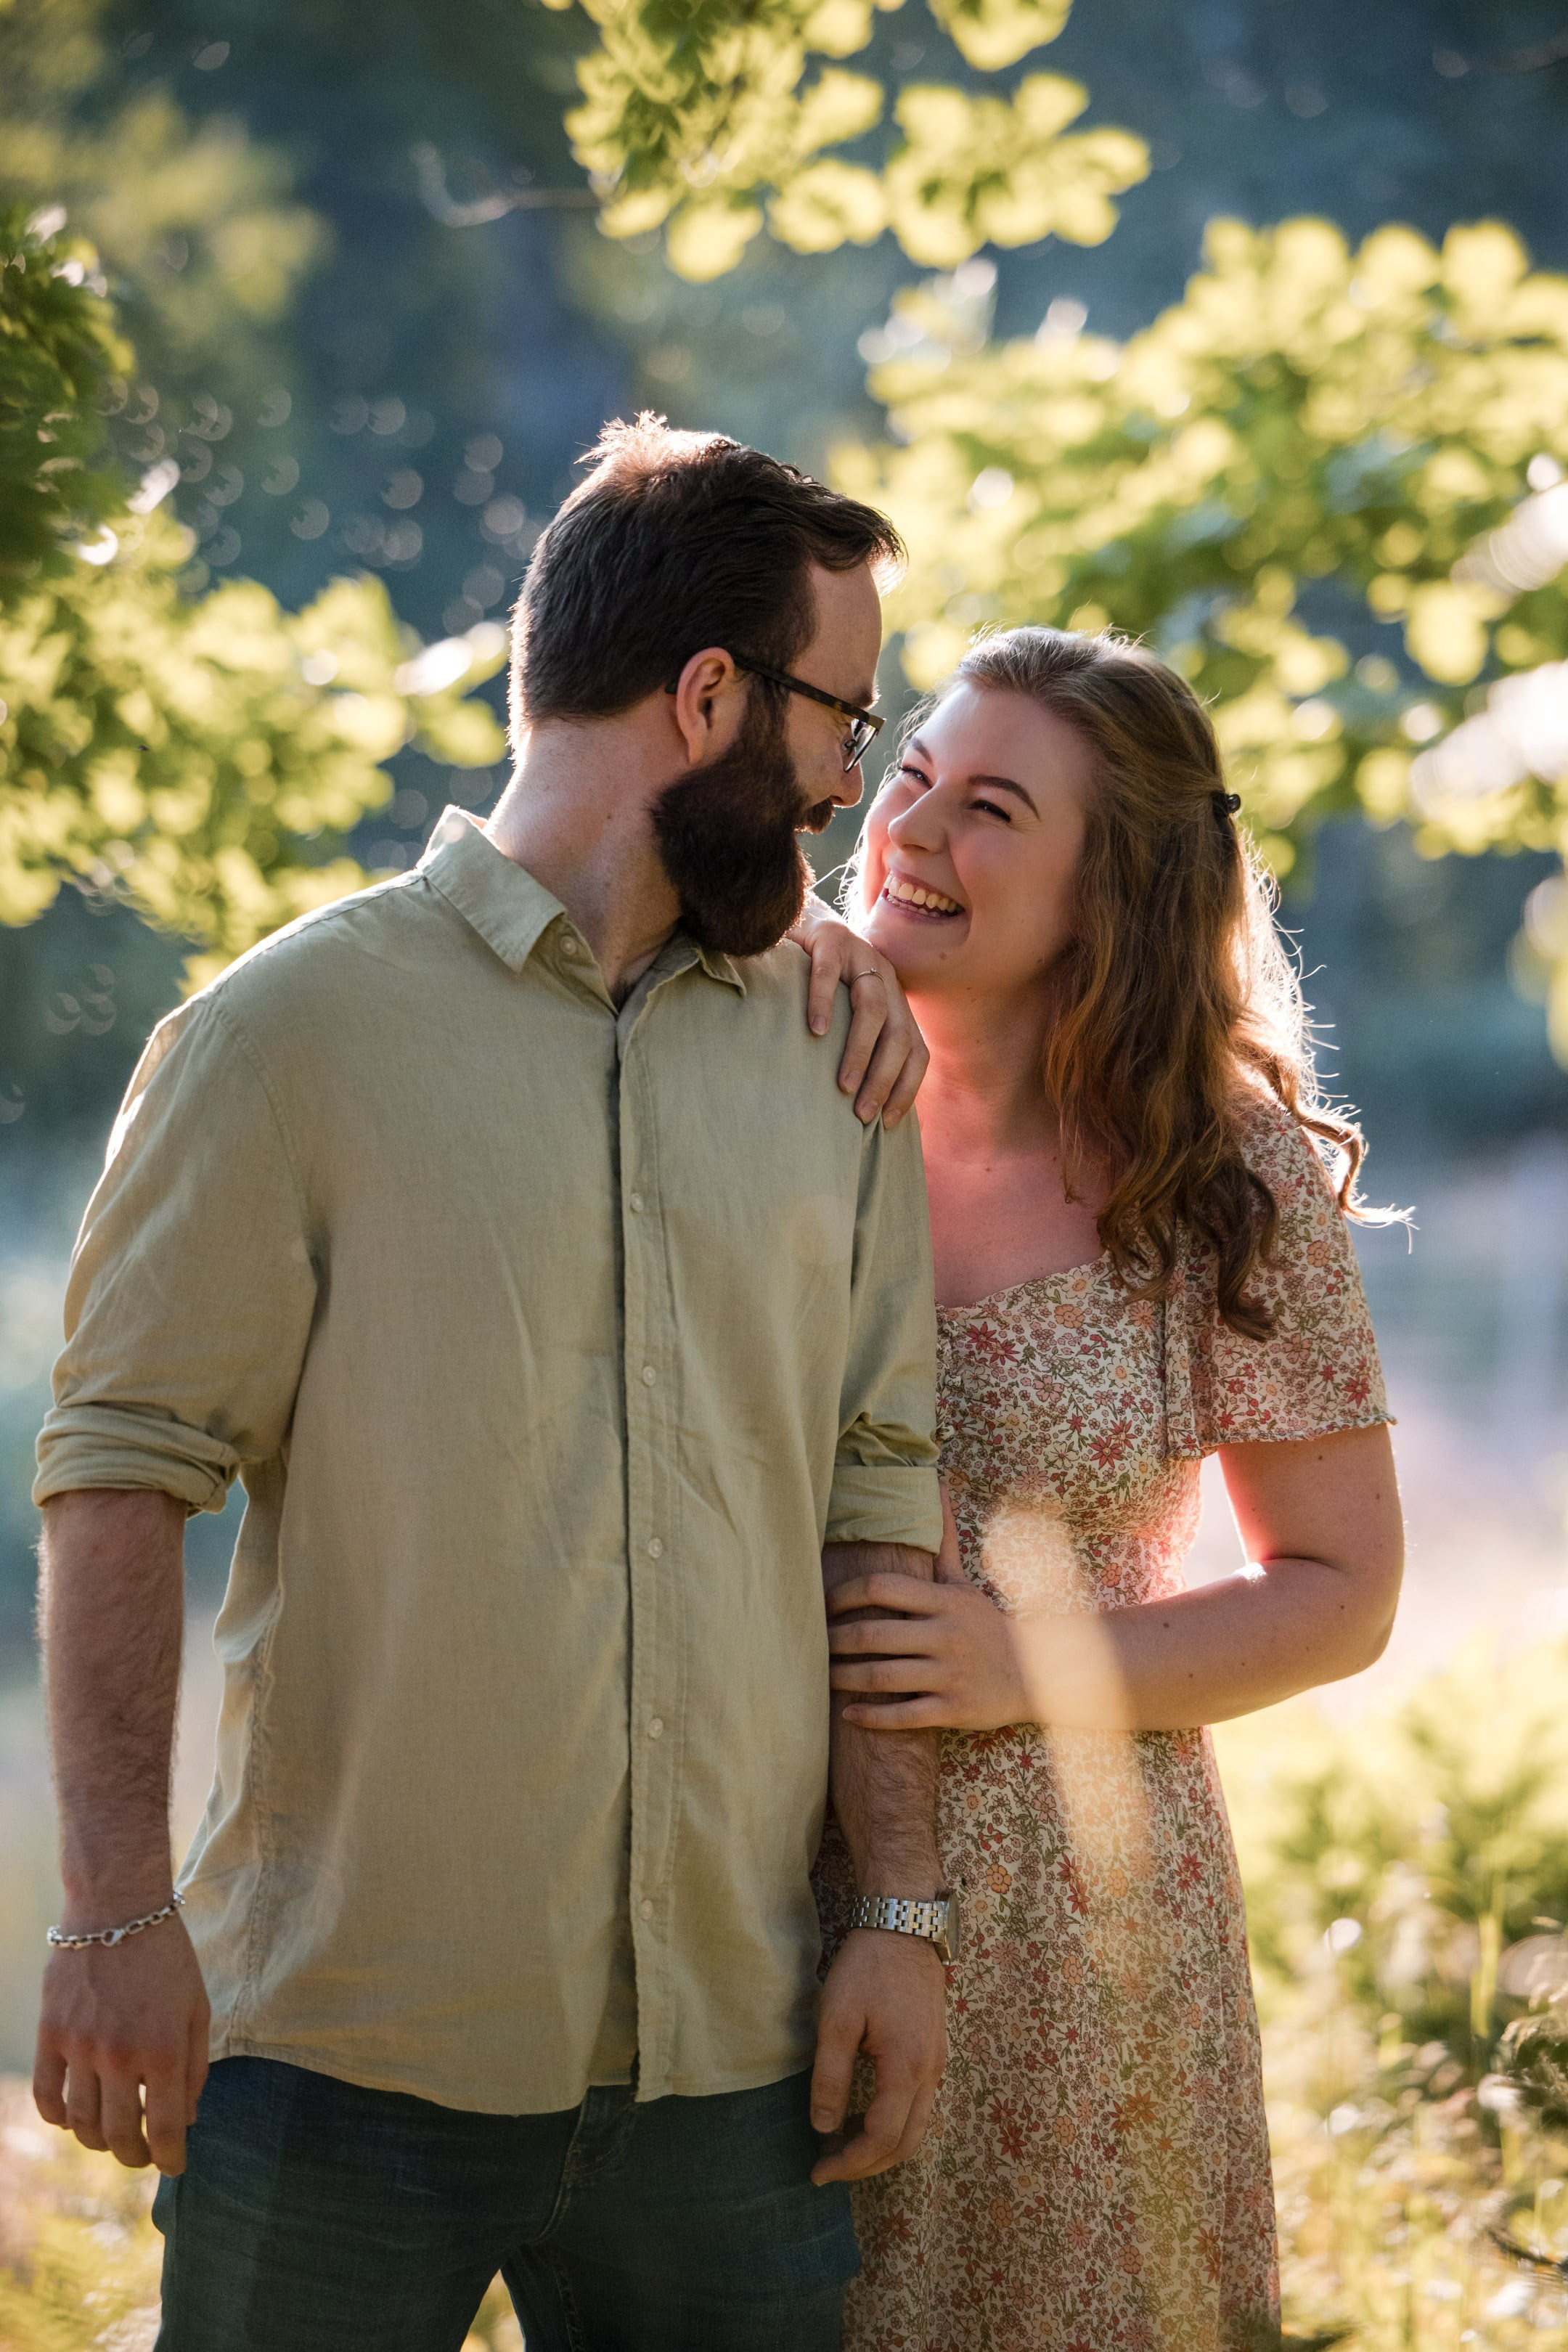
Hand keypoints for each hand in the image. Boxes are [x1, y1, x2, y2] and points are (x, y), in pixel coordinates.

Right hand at [34, 1912, 209, 2173]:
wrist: (116, 1909)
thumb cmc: (167, 1958)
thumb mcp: (197, 2008)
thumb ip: (195, 2067)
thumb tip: (185, 2119)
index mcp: (163, 2049)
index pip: (163, 2128)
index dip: (171, 2157)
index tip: (175, 2166)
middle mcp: (119, 2055)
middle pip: (119, 2135)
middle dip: (135, 2156)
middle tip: (143, 2155)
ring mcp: (80, 2047)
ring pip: (81, 2123)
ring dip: (97, 2141)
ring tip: (112, 2137)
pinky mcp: (50, 2035)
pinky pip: (46, 2095)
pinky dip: (58, 2117)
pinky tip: (73, 2118)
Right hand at [789, 900, 927, 1128]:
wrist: (795, 917)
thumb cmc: (814, 978)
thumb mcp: (844, 1012)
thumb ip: (855, 1044)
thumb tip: (857, 1104)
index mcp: (895, 1000)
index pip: (916, 1050)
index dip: (907, 1088)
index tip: (886, 1124)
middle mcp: (886, 977)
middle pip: (899, 1034)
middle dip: (884, 1080)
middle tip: (863, 1115)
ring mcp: (860, 955)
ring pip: (872, 1008)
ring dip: (860, 1052)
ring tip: (843, 1085)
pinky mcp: (829, 938)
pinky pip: (830, 973)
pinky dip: (825, 1002)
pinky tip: (815, 1031)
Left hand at [810, 1926, 945, 2184]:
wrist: (903, 1925)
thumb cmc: (867, 1968)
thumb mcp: (836, 2019)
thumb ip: (831, 2077)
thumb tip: (824, 2128)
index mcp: (907, 2067)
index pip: (881, 2138)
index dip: (850, 2163)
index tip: (818, 2172)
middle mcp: (931, 2073)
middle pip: (906, 2144)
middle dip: (867, 2166)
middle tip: (829, 2167)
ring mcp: (938, 2063)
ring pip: (918, 2129)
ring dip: (882, 2148)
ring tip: (843, 2148)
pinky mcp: (935, 2052)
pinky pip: (921, 2107)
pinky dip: (895, 2126)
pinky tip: (866, 2117)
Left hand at [828, 1509, 1030, 1729]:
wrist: (1038, 1674)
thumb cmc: (986, 1625)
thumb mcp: (964, 1583)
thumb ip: (943, 1539)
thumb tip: (936, 1485)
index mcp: (944, 1601)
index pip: (882, 1587)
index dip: (845, 1595)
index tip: (825, 1604)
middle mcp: (945, 1636)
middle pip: (874, 1635)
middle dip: (836, 1640)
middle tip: (814, 1643)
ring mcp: (949, 1675)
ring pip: (883, 1677)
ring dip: (844, 1678)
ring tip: (823, 1675)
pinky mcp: (953, 1710)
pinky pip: (903, 1715)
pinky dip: (871, 1717)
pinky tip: (848, 1713)